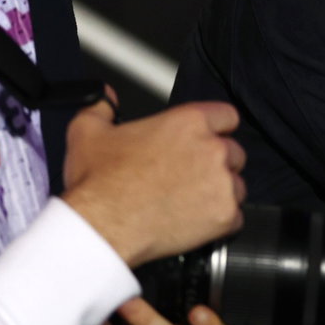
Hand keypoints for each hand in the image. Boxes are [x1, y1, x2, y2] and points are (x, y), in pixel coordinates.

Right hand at [61, 93, 246, 265]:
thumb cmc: (100, 184)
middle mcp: (212, 149)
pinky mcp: (223, 215)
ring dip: (219, 192)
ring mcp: (221, 183)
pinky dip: (219, 221)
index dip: (216, 128)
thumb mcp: (88, 132)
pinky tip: (195, 222)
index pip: (227, 116)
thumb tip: (106, 97)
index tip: (207, 139)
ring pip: (236, 185)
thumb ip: (102, 106)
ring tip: (190, 201)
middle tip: (190, 176)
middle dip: (216, 163)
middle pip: (234, 152)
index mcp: (188, 123)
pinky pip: (235, 217)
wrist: (102, 227)